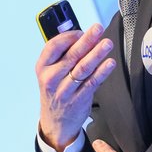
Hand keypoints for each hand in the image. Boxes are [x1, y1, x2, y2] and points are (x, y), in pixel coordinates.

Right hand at [36, 24, 115, 151]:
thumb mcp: (49, 73)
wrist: (55, 122)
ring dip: (96, 54)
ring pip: (82, 68)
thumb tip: (82, 36)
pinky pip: (92, 82)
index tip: (80, 31)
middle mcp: (51, 79)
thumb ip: (62, 56)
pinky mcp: (79, 99)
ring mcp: (65, 90)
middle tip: (97, 29)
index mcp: (42, 68)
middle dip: (86, 40)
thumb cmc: (54, 91)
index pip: (52, 47)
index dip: (68, 37)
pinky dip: (102, 72)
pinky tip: (109, 63)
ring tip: (106, 43)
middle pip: (71, 56)